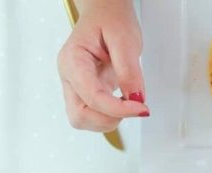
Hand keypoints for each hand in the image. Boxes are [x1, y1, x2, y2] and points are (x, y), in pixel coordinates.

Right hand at [56, 0, 148, 131]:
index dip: (118, 109)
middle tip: (132, 107)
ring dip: (108, 120)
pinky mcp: (85, 91)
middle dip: (108, 119)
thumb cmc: (111, 19)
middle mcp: (70, 76)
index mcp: (73, 60)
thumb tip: (136, 98)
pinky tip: (123, 103)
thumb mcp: (125, 40)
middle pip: (79, 116)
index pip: (92, 97)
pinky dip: (109, 116)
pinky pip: (92, 115)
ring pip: (83, 120)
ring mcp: (76, 85)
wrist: (105, 12)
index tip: (141, 108)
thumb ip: (129, 70)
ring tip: (128, 103)